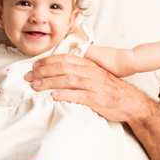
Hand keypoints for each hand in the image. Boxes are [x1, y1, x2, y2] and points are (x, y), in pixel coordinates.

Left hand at [27, 54, 147, 123]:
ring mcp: (92, 85)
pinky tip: (53, 97)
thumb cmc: (110, 89)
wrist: (130, 101)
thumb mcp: (96, 75)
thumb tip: (62, 70)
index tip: (35, 65)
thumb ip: (81, 71)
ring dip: (49, 82)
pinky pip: (78, 95)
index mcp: (88, 65)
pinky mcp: (95, 99)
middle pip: (62, 67)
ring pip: (67, 80)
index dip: (48, 61)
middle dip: (43, 71)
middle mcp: (89, 73)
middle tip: (29, 76)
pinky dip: (64, 95)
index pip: (64, 58)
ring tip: (36, 86)